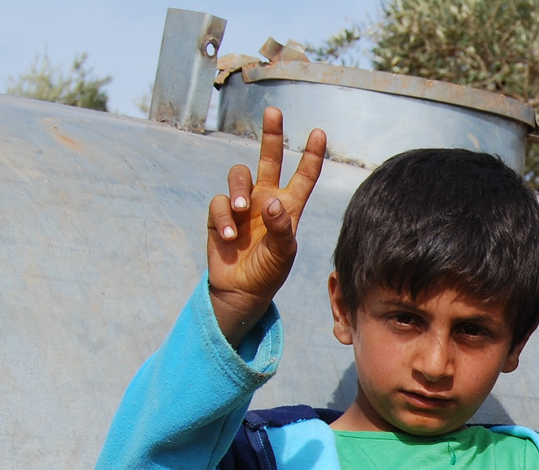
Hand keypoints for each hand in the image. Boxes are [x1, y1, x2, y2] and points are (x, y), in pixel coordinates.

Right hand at [206, 107, 327, 343]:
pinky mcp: (220, 213)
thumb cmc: (269, 272)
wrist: (242, 290)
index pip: (303, 177)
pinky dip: (225, 216)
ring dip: (239, 188)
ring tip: (243, 209)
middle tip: (274, 111)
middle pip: (268, 159)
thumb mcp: (283, 253)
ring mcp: (242, 204)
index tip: (319, 133)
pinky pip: (219, 202)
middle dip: (271, 134)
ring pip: (239, 174)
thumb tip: (270, 201)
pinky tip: (231, 236)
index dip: (311, 155)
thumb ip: (281, 228)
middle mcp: (265, 198)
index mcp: (288, 207)